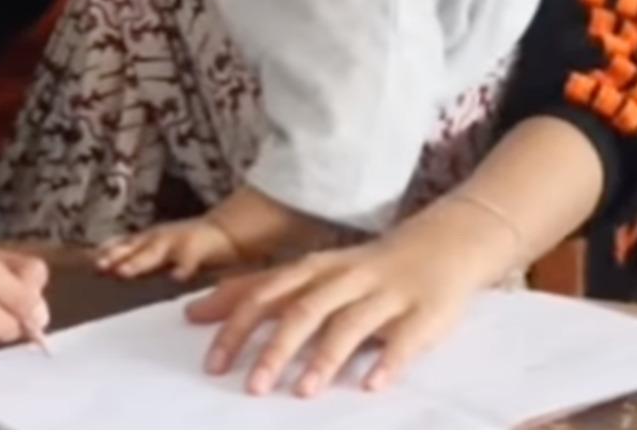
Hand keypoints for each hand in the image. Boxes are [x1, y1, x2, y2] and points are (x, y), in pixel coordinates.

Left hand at [95, 217, 239, 280]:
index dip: (104, 254)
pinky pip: (190, 258)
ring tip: (123, 272)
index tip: (86, 265)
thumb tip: (109, 274)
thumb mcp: (159, 254)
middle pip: (132, 248)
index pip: (120, 246)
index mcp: (146, 241)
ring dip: (138, 261)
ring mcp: (177, 241)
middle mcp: (157, 238)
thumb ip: (138, 263)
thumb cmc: (188, 247)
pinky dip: (182, 267)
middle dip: (114, 256)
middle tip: (97, 267)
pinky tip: (176, 278)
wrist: (226, 232)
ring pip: (154, 251)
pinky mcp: (199, 247)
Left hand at [185, 222, 484, 397]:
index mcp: (311, 270)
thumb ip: (257, 291)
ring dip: (323, 358)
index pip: (264, 295)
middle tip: (251, 387)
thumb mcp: (308, 272)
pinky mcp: (422, 315)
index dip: (236, 327)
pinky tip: (372, 385)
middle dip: (274, 349)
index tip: (212, 363)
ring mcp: (384, 295)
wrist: (440, 244)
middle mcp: (343, 279)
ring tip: (303, 391)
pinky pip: (404, 340)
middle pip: (302, 311)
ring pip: (348, 325)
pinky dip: (388, 362)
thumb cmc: (361, 269)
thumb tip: (195, 311)